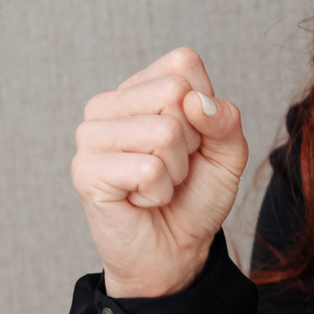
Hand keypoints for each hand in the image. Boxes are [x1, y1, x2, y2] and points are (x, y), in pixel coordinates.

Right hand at [71, 48, 248, 296]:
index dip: (205, 107)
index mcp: (140, 88)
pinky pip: (148, 169)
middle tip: (174, 166)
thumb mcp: (228, 153)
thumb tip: (196, 101)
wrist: (176, 249)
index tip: (193, 140)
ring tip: (159, 184)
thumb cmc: (196, 196)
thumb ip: (225, 120)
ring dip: (175, 170)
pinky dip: (159, 192)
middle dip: (191, 139)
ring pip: (164, 131)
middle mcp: (108, 104)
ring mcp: (91, 136)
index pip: (183, 63)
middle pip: (175, 93)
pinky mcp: (85, 171)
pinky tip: (143, 199)